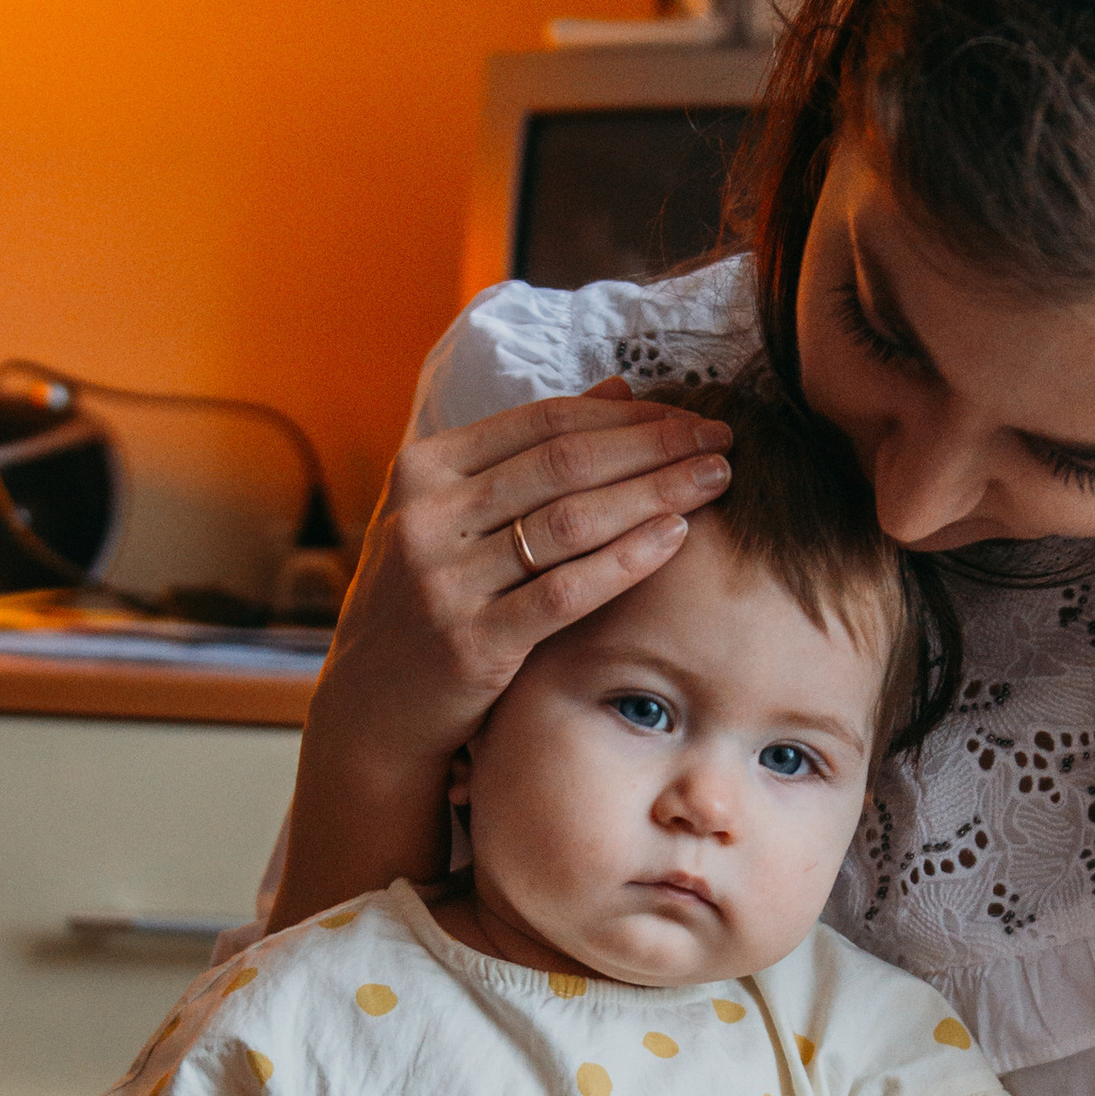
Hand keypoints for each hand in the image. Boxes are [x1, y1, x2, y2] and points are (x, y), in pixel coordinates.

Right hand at [320, 376, 734, 764]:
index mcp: (422, 470)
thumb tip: (621, 387)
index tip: (689, 415)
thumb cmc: (428, 601)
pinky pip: (566, 592)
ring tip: (715, 479)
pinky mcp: (471, 643)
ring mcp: (444, 581)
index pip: (543, 423)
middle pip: (564, 464)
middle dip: (655, 446)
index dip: (627, 415)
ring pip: (571, 522)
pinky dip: (627, 560)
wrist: (374, 708)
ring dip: (655, 494)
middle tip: (721, 440)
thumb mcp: (456, 516)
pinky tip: (676, 537)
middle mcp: (427, 517)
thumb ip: (529, 453)